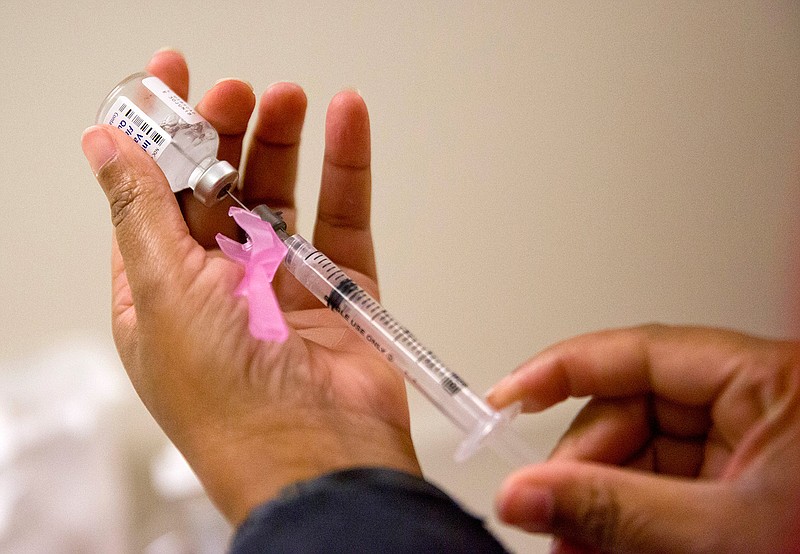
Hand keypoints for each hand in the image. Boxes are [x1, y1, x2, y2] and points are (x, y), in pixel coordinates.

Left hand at [81, 50, 419, 523]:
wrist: (316, 454)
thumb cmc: (227, 397)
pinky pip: (343, 217)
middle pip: (219, 190)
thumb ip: (138, 210)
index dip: (159, 135)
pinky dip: (346, 168)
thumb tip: (101, 146)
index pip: (153, 196)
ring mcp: (282, 286)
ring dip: (283, 144)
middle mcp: (219, 286)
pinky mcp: (339, 289)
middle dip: (224, 135)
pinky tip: (346, 121)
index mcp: (162, 290)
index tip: (170, 77)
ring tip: (288, 97)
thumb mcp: (163, 291)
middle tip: (237, 92)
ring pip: (282, 197)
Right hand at [488, 324, 799, 552]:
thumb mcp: (719, 534)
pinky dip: (629, 518)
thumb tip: (525, 492)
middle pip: (631, 408)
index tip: (507, 398)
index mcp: (766, 381)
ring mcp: (746, 444)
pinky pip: (663, 484)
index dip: (561, 369)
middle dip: (583, 466)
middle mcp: (754, 403)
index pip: (638, 351)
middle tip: (548, 512)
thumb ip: (613, 510)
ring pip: (642, 452)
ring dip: (601, 500)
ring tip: (574, 544)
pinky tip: (606, 546)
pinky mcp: (741, 483)